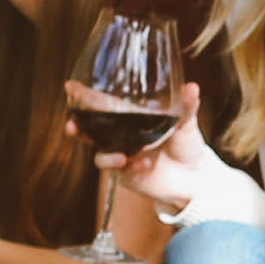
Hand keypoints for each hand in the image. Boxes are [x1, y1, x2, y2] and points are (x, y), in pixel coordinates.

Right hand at [67, 80, 213, 212]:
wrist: (194, 176)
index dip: (85, 97)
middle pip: (91, 129)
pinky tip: (140, 164)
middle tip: (71, 126)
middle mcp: (121, 135)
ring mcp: (122, 155)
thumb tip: (191, 87)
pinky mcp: (126, 174)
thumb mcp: (187, 122)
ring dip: (104, 154)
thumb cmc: (186, 144)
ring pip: (100, 153)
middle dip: (77, 127)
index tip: (70, 87)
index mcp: (131, 117)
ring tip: (119, 156)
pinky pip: (119, 171)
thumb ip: (187, 106)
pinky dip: (128, 167)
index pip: (104, 105)